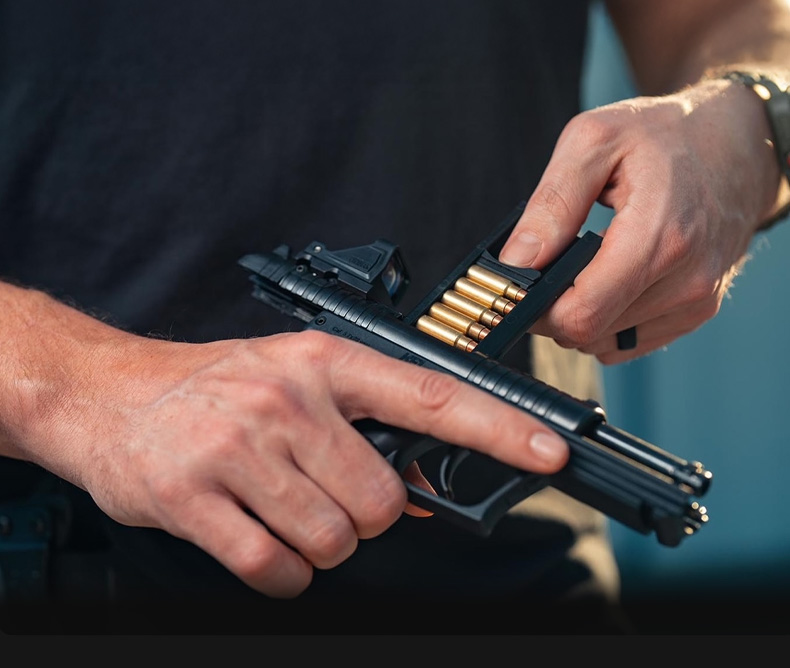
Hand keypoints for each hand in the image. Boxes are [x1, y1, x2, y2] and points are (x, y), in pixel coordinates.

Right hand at [26, 326, 568, 598]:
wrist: (111, 393)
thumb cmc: (214, 387)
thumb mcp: (296, 383)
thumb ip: (364, 430)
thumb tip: (428, 495)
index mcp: (324, 365)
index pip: (433, 396)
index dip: (499, 429)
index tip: (548, 454)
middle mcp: (288, 402)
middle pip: (382, 503)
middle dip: (366, 518)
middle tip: (326, 496)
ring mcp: (240, 449)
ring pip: (334, 541)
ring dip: (319, 543)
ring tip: (282, 508)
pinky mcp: (194, 498)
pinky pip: (275, 570)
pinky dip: (280, 572)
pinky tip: (256, 537)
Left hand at [499, 78, 782, 362]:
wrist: (737, 143)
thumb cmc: (665, 134)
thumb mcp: (594, 142)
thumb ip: (551, 205)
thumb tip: (515, 262)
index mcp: (659, 235)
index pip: (581, 314)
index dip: (536, 309)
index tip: (518, 285)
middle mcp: (686, 279)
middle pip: (588, 332)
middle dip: (551, 309)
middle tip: (545, 267)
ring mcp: (696, 300)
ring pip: (603, 342)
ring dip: (578, 313)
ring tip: (581, 264)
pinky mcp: (697, 311)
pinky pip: (626, 341)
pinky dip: (604, 319)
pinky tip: (607, 278)